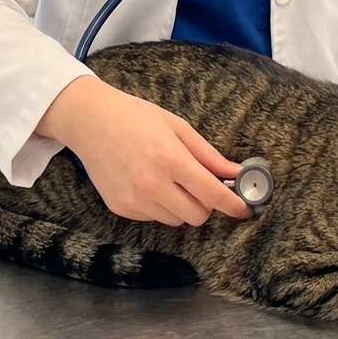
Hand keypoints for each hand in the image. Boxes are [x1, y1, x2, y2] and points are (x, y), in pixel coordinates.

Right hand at [36, 76, 252, 225]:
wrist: (91, 121)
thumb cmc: (137, 118)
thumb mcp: (178, 127)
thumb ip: (208, 155)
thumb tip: (237, 173)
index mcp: (171, 160)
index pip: (213, 194)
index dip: (234, 205)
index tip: (246, 209)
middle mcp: (152, 185)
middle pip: (197, 216)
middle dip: (206, 204)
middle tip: (201, 184)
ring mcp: (134, 200)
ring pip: (176, 220)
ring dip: (182, 206)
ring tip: (168, 178)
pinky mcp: (121, 208)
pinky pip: (154, 217)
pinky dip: (160, 205)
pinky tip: (148, 181)